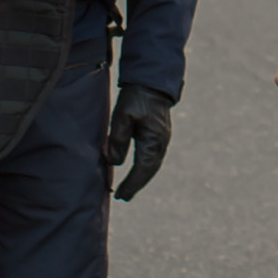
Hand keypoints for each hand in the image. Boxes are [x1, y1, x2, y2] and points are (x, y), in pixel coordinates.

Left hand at [105, 84, 172, 199]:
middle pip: (149, 170)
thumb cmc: (136, 96)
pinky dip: (144, 167)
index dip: (131, 184)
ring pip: (152, 164)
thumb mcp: (123, 115)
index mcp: (153, 140)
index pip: (142, 169)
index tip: (120, 196)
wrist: (152, 80)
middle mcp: (161, 142)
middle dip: (136, 185)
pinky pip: (152, 157)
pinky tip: (137, 170)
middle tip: (123, 197)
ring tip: (128, 189)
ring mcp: (162, 138)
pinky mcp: (159, 134)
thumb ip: (118, 139)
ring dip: (141, 178)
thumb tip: (115, 163)